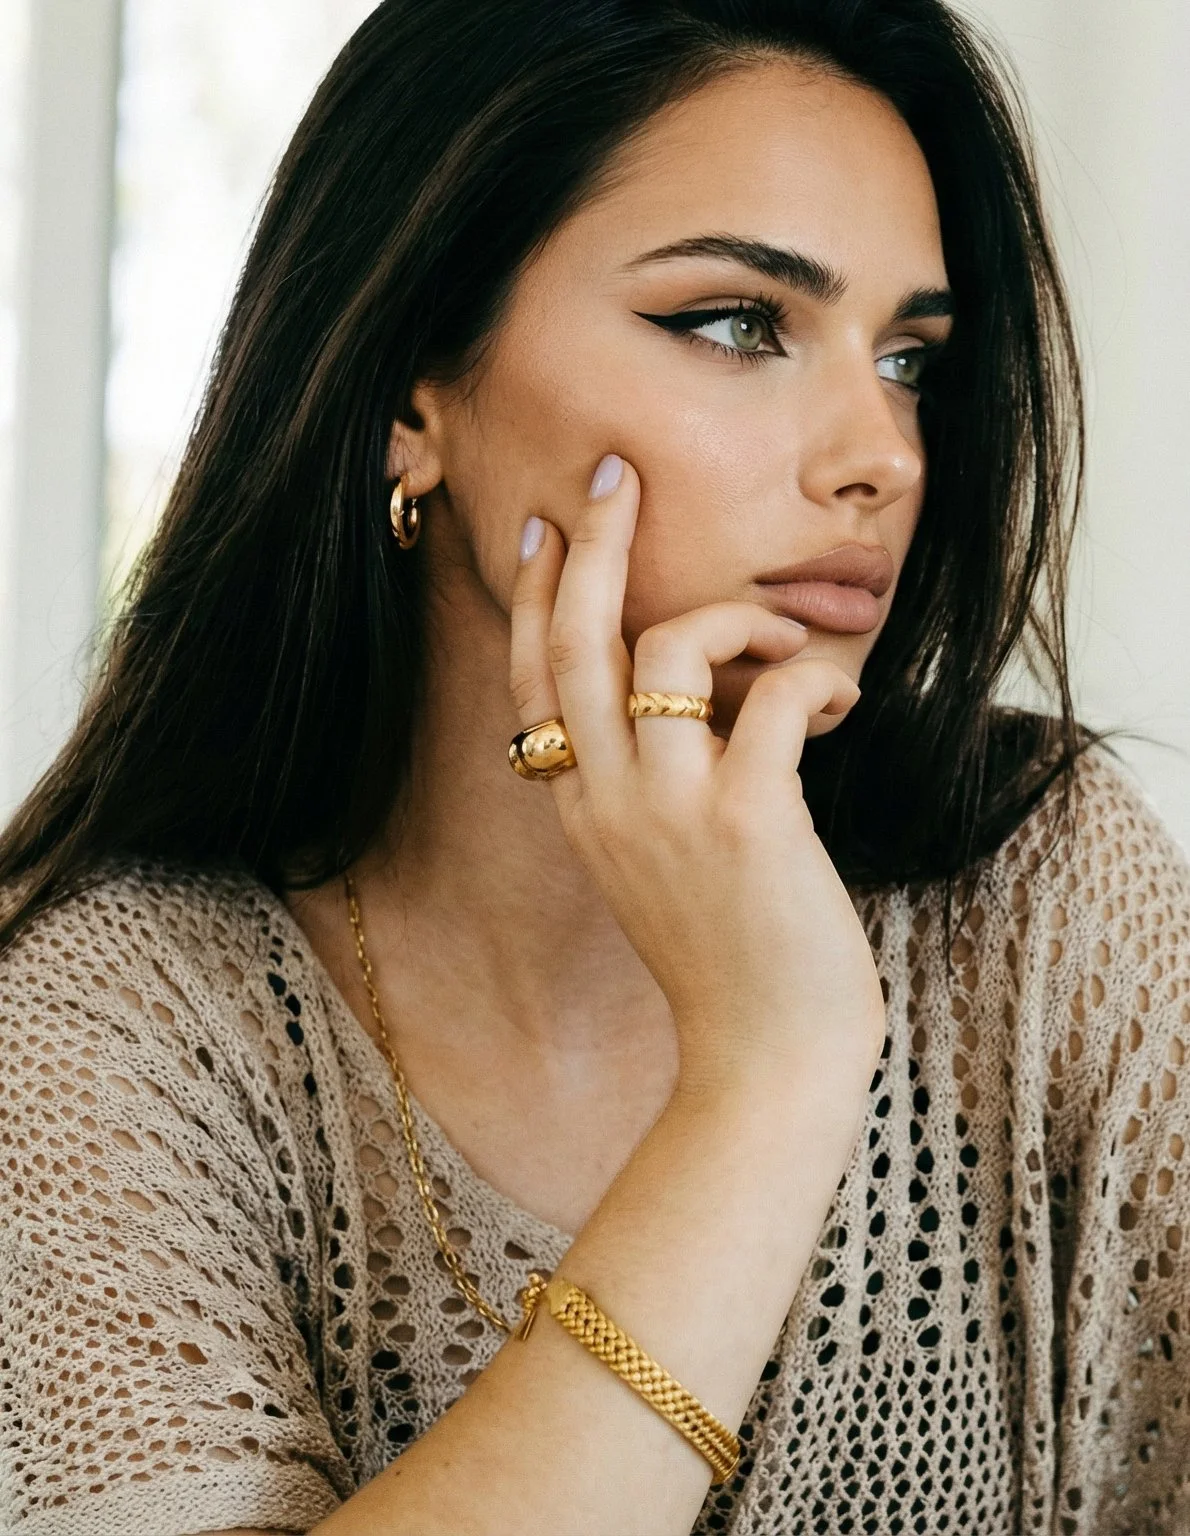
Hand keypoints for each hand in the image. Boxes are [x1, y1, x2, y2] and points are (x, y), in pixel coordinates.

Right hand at [508, 455, 886, 1101]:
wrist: (764, 1060)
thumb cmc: (727, 961)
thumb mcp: (653, 868)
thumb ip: (644, 790)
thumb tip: (686, 704)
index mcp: (581, 808)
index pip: (538, 680)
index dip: (542, 597)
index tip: (555, 532)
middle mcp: (607, 800)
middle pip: (577, 641)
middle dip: (596, 544)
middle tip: (619, 475)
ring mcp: (670, 809)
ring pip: (667, 646)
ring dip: (736, 618)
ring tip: (783, 644)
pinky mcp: (747, 819)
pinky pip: (772, 693)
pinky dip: (815, 674)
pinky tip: (839, 696)